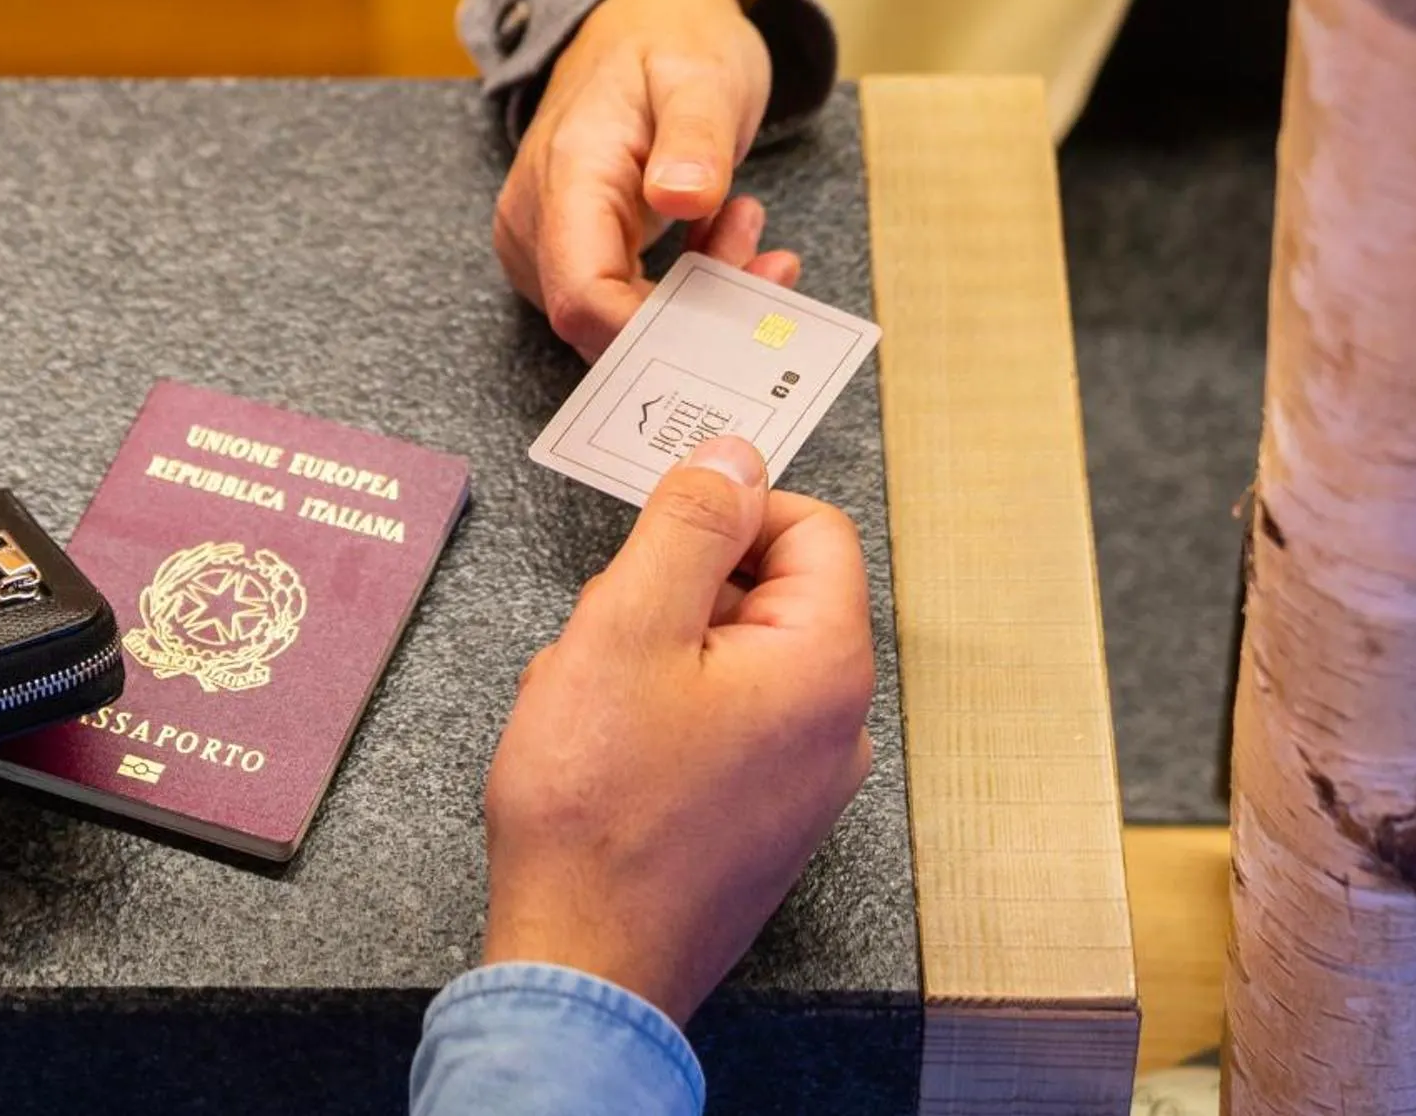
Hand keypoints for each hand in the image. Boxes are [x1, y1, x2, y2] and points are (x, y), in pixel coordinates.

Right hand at [481, 435, 873, 1024]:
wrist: (579, 961)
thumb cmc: (598, 806)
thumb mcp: (628, 624)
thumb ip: (689, 524)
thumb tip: (734, 454)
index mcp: (824, 666)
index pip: (811, 527)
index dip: (728, 513)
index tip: (657, 540)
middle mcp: (835, 725)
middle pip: (768, 589)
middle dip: (678, 589)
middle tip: (611, 632)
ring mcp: (801, 780)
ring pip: (731, 654)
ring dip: (656, 651)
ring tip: (596, 701)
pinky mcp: (760, 819)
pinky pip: (719, 719)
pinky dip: (659, 710)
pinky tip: (605, 747)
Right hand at [493, 0, 797, 358]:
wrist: (639, 15)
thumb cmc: (670, 40)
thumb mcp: (703, 75)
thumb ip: (694, 138)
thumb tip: (683, 197)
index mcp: (569, 173)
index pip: (584, 297)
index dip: (650, 334)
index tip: (727, 327)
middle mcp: (539, 216)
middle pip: (603, 321)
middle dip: (692, 317)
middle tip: (765, 262)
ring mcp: (545, 236)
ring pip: (615, 319)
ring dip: (694, 299)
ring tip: (746, 228)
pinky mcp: (565, 246)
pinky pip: (619, 298)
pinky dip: (681, 287)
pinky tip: (721, 236)